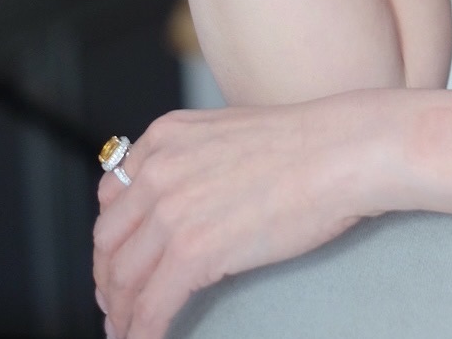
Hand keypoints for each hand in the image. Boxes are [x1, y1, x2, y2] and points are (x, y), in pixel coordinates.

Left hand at [93, 99, 373, 338]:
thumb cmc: (307, 143)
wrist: (343, 150)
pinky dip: (141, 332)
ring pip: (122, 279)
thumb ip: (195, 159)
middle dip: (109, 279)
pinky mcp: (191, 252)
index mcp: (166, 137)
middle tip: (119, 302)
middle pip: (108, 241)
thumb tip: (186, 200)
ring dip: (121, 312)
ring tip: (130, 328)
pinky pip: (149, 307)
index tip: (119, 260)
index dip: (113, 239)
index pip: (112, 197)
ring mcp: (171, 211)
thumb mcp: (230, 133)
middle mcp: (158, 170)